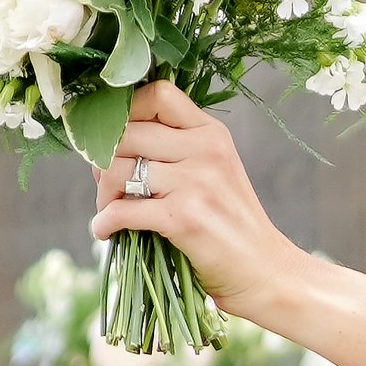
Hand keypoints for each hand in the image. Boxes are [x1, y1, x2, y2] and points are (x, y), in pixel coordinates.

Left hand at [93, 86, 304, 325]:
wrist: (263, 271)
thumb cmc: (230, 226)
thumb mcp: (214, 173)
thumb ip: (177, 151)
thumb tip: (114, 144)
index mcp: (211, 133)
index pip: (158, 94)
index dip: (126, 113)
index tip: (116, 142)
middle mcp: (205, 149)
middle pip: (127, 133)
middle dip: (103, 160)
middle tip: (107, 187)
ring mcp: (196, 182)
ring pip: (118, 170)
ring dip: (102, 194)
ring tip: (109, 211)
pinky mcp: (183, 218)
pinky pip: (121, 210)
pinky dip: (103, 223)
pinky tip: (105, 231)